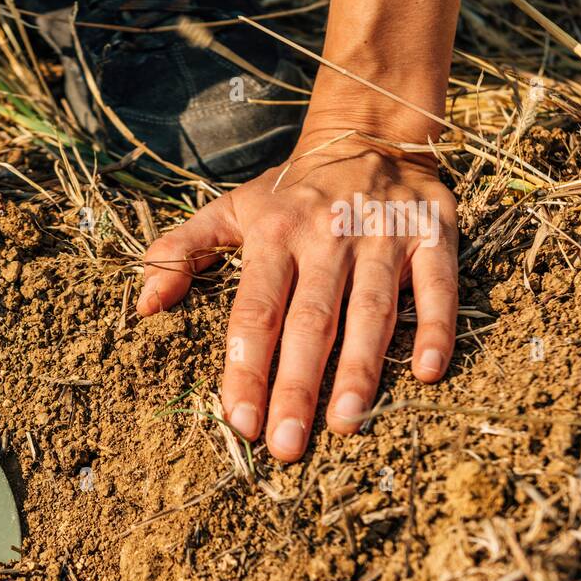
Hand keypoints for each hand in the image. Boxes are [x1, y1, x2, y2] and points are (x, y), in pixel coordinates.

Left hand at [136, 136, 457, 461]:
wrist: (369, 133)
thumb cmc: (289, 193)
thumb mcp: (230, 211)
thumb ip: (180, 252)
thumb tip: (143, 306)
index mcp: (273, 236)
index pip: (254, 313)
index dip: (246, 369)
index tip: (239, 422)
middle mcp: (326, 238)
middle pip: (309, 323)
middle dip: (296, 387)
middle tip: (286, 446)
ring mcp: (381, 238)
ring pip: (370, 311)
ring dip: (360, 370)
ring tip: (346, 425)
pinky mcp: (433, 235)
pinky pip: (437, 285)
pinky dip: (436, 327)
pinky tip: (428, 373)